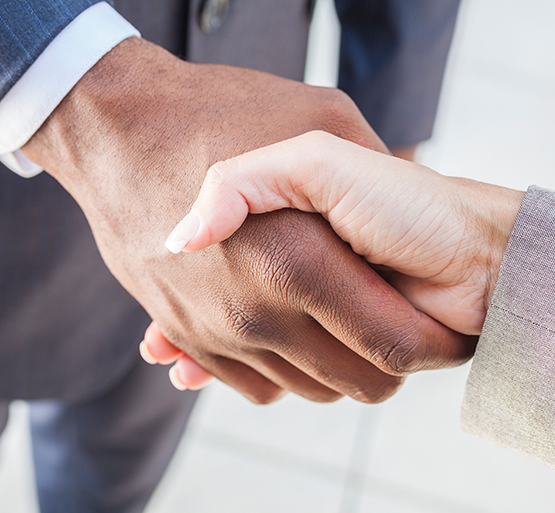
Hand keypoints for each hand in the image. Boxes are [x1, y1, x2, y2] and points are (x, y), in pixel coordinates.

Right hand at [23, 39, 473, 403]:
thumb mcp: (323, 123)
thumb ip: (375, 168)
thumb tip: (403, 235)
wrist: (116, 130)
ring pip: (308, 387)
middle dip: (388, 356)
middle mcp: (254, 312)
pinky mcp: (189, 333)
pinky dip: (280, 373)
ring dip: (337, 368)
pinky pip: (254, 385)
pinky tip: (291, 338)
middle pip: (357, 380)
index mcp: (300, 263)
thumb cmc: (226, 115)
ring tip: (345, 322)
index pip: (398, 347)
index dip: (431, 334)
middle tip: (395, 316)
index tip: (438, 309)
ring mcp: (216, 328)